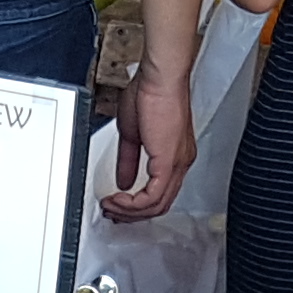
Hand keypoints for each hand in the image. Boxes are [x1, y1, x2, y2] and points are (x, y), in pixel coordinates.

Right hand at [104, 60, 194, 218]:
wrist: (160, 78)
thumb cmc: (150, 92)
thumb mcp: (132, 135)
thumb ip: (128, 162)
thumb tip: (124, 182)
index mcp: (174, 155)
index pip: (160, 192)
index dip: (137, 205)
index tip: (117, 205)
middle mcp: (180, 162)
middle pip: (160, 205)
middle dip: (132, 214)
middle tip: (112, 212)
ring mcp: (177, 163)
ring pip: (157, 205)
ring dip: (130, 212)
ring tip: (111, 206)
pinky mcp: (168, 162)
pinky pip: (152, 197)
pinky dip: (133, 204)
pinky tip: (119, 199)